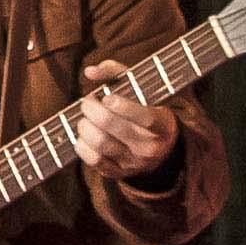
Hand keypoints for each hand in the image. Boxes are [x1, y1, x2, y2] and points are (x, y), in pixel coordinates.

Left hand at [71, 58, 175, 182]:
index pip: (145, 118)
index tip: (107, 97)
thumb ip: (117, 73)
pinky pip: (94, 161)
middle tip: (87, 102)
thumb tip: (90, 71)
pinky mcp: (120, 173)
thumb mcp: (142, 90)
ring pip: (100, 143)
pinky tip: (83, 136)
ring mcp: (134, 162)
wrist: (161, 150)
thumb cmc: (146, 110)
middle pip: (113, 127)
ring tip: (85, 118)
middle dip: (92, 110)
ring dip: (84, 126)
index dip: (123, 106)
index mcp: (163, 125)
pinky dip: (82, 146)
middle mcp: (150, 146)